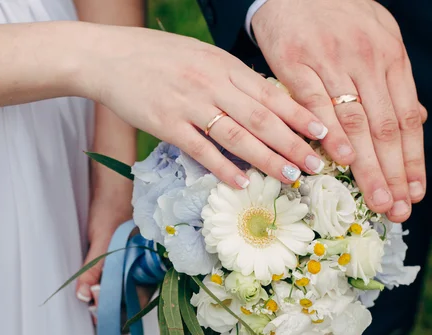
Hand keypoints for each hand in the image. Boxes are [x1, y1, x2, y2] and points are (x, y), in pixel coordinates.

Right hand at [74, 26, 338, 187]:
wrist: (108, 55)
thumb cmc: (157, 55)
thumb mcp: (201, 55)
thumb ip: (230, 77)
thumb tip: (262, 101)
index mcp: (223, 66)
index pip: (270, 94)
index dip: (299, 115)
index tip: (323, 132)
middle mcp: (211, 84)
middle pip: (260, 118)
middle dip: (292, 143)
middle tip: (316, 164)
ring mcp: (188, 105)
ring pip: (236, 136)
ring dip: (266, 159)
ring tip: (289, 176)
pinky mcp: (166, 125)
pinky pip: (199, 150)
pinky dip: (222, 167)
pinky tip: (241, 183)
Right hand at [252, 0, 425, 221]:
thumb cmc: (340, 15)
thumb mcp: (380, 37)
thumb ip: (396, 79)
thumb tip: (418, 119)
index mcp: (391, 58)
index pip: (407, 119)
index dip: (412, 159)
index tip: (414, 193)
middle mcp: (366, 61)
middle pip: (385, 127)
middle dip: (392, 172)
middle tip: (396, 208)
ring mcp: (331, 62)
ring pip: (355, 121)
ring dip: (366, 164)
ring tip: (375, 197)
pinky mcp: (296, 63)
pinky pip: (315, 102)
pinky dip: (328, 132)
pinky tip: (340, 160)